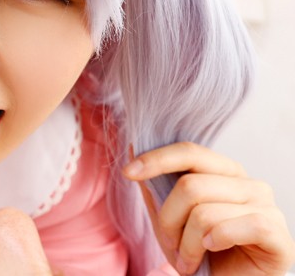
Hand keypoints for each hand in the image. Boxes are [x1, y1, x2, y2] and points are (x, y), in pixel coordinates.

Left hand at [123, 142, 294, 274]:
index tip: (128, 172)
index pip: (190, 152)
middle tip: (170, 244)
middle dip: (169, 220)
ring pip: (205, 213)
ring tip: (189, 259)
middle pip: (191, 185)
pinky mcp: (278, 235)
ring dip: (187, 244)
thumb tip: (131, 147)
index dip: (156, 159)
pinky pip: (236, 228)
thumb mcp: (168, 217)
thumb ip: (153, 185)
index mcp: (225, 172)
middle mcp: (249, 184)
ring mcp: (267, 208)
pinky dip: (214, 243)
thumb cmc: (200, 252)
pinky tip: (212, 252)